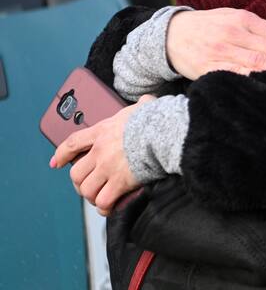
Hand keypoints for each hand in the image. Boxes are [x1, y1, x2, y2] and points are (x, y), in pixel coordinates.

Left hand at [50, 95, 155, 215]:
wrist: (164, 133)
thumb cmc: (155, 119)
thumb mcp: (143, 107)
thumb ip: (141, 105)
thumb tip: (148, 101)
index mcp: (103, 132)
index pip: (73, 143)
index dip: (62, 154)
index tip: (57, 162)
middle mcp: (100, 151)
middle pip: (76, 173)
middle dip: (80, 182)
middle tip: (88, 186)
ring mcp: (108, 168)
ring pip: (87, 190)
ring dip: (92, 196)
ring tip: (101, 198)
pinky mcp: (120, 183)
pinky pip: (104, 201)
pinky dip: (106, 206)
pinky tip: (110, 206)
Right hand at [166, 8, 265, 79]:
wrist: (171, 35)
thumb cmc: (209, 26)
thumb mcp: (234, 17)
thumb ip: (263, 28)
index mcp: (243, 20)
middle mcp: (234, 34)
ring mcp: (221, 52)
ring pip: (258, 64)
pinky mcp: (210, 69)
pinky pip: (237, 76)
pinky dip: (256, 81)